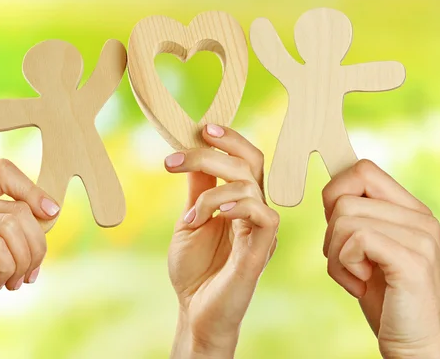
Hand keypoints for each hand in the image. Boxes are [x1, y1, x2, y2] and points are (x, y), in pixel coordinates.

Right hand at [0, 159, 58, 335]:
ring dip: (24, 260)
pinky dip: (8, 269)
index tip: (52, 213)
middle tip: (31, 271)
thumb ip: (15, 230)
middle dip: (37, 245)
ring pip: (12, 226)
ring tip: (14, 280)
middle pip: (19, 209)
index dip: (33, 189)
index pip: (2, 171)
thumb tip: (51, 213)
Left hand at [166, 125, 278, 358]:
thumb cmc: (195, 269)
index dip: (229, 139)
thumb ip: (199, 187)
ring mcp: (260, 229)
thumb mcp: (191, 218)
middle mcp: (255, 211)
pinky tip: (213, 215)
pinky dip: (237, 206)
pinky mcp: (261, 250)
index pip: (246, 159)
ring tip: (191, 217)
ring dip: (212, 193)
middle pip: (250, 163)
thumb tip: (196, 149)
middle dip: (214, 152)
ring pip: (251, 186)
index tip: (202, 128)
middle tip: (174, 159)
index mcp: (240, 202)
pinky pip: (264, 216)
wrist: (194, 311)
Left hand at [322, 160, 439, 358]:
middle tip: (346, 259)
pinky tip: (360, 285)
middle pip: (346, 194)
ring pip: (344, 218)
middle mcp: (420, 218)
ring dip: (335, 255)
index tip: (335, 225)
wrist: (415, 344)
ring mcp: (419, 237)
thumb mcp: (368, 251)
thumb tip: (330, 193)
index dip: (336, 191)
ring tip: (355, 277)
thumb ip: (358, 219)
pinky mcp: (412, 260)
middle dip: (330, 230)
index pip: (363, 169)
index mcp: (411, 210)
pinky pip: (356, 239)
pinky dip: (344, 266)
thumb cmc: (385, 298)